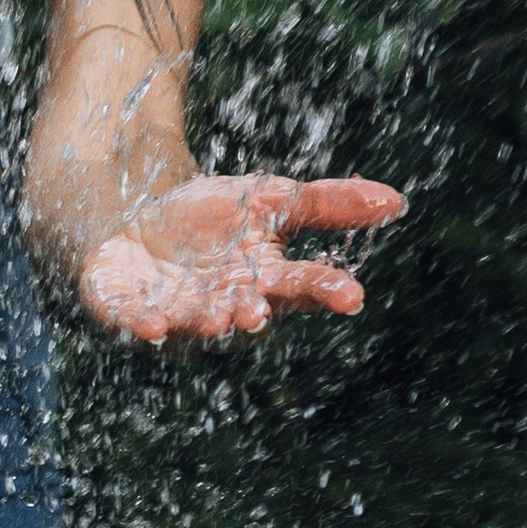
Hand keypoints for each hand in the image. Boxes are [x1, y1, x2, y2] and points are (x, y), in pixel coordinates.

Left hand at [80, 173, 405, 344]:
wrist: (134, 220)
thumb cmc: (211, 219)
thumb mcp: (270, 199)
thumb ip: (327, 204)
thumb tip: (396, 200)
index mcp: (266, 281)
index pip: (304, 288)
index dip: (326, 291)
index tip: (352, 295)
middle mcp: (227, 308)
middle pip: (247, 316)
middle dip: (252, 316)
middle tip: (258, 312)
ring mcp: (179, 317)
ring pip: (196, 328)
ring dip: (205, 325)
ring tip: (215, 319)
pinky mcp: (130, 315)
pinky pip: (138, 326)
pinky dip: (144, 327)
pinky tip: (150, 324)